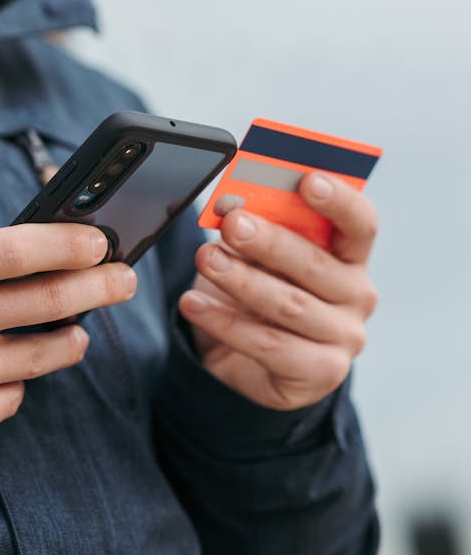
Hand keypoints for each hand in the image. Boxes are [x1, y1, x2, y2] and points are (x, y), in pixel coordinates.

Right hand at [0, 221, 136, 454]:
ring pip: (44, 354)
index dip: (69, 241)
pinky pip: (12, 397)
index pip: (20, 249)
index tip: (100, 237)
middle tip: (125, 277)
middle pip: (49, 300)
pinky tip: (18, 368)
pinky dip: (21, 381)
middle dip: (101, 285)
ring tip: (83, 326)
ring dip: (74, 336)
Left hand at [178, 173, 377, 409]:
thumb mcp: (257, 254)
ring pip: (289, 305)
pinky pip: (269, 345)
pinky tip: (194, 304)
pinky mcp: (320, 373)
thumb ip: (255, 227)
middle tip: (232, 223)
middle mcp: (358, 295)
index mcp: (350, 255)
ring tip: (205, 259)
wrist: (242, 357)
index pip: (360, 223)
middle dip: (270, 241)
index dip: (339, 200)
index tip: (307, 180)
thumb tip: (232, 203)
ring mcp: (344, 338)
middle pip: (316, 264)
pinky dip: (225, 322)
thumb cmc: (258, 287)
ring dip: (241, 280)